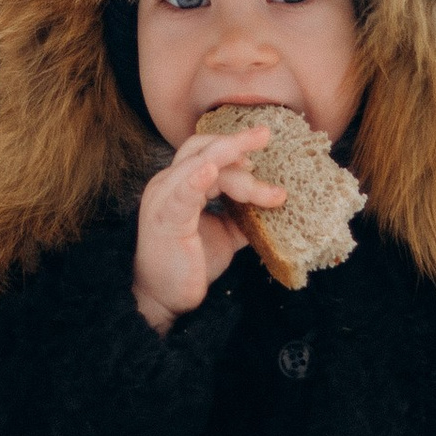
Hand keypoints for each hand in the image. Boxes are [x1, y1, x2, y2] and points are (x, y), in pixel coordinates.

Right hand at [132, 123, 287, 334]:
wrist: (164, 300)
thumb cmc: (188, 264)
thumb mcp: (224, 234)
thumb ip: (241, 215)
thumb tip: (272, 204)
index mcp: (181, 184)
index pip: (209, 154)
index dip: (236, 152)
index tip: (261, 162)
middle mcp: (169, 184)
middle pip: (202, 148)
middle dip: (235, 141)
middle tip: (265, 135)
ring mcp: (164, 198)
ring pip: (199, 164)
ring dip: (232, 163)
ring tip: (256, 166)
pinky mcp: (166, 218)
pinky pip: (181, 192)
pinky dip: (196, 178)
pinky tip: (211, 171)